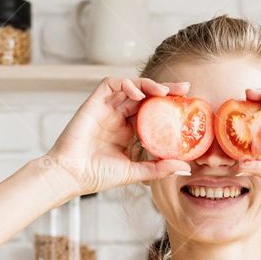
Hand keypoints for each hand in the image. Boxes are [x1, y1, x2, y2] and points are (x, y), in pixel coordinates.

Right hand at [39, 76, 192, 201]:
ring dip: (149, 84)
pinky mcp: (94, 102)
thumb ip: (159, 168)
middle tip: (185, 90)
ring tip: (165, 91)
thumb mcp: (136, 172)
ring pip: (131, 86)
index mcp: (129, 132)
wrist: (72, 175)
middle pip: (146, 96)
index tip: (188, 105)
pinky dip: (126, 84)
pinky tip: (139, 94)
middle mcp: (119, 117)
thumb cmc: (98, 176)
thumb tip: (186, 168)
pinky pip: (111, 84)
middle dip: (166, 90)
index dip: (169, 106)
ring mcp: (107, 109)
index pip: (153, 112)